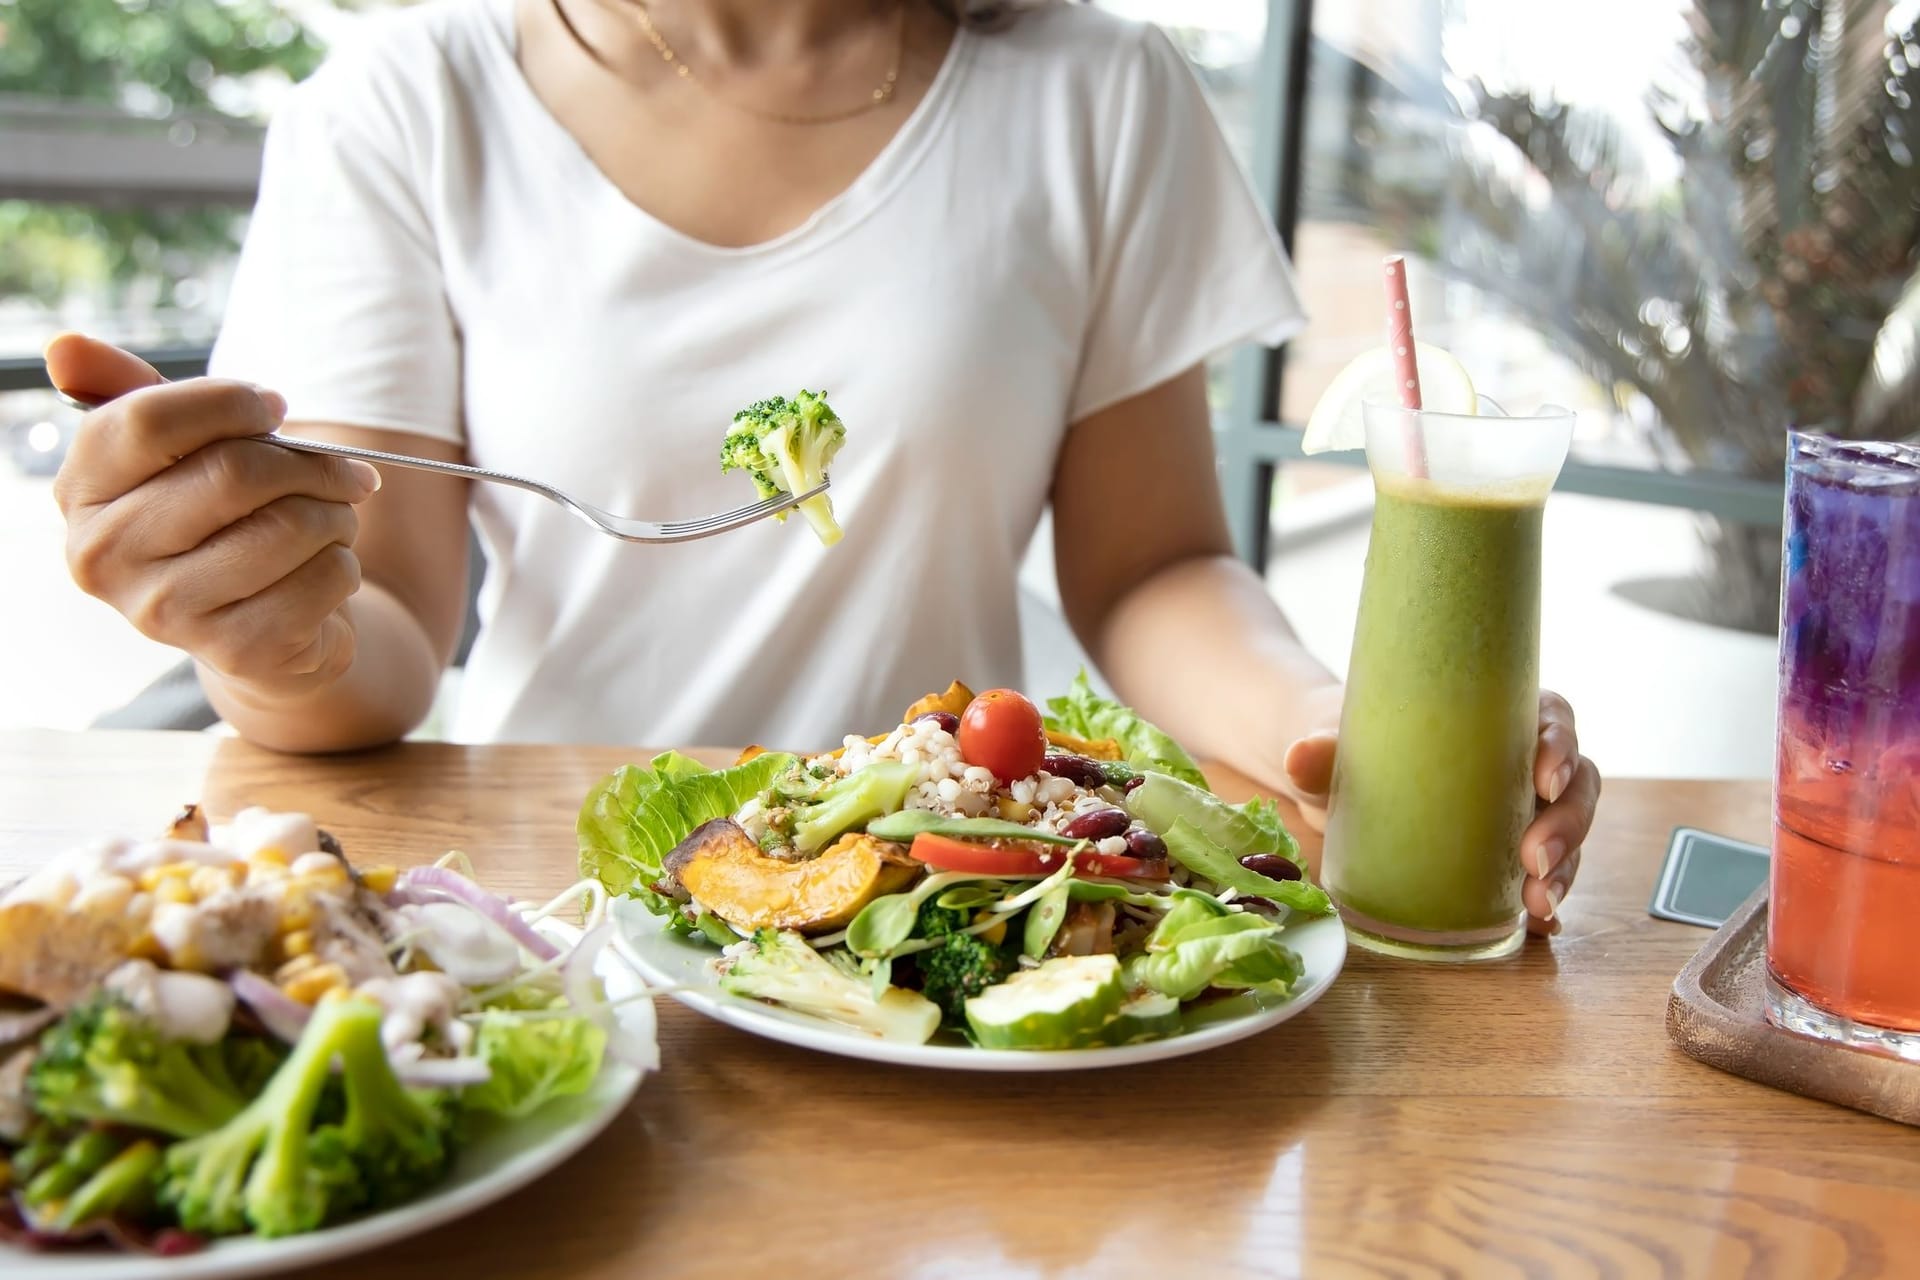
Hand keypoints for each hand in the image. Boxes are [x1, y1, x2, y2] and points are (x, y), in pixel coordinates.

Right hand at [47, 334, 380, 698]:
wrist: (262, 629)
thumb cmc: (221, 521)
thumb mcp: (176, 453)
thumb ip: (130, 393)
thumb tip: (65, 348)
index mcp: (81, 493)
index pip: (146, 421)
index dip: (230, 402)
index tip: (273, 407)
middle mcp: (106, 557)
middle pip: (233, 473)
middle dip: (310, 464)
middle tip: (344, 471)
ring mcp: (166, 611)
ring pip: (291, 525)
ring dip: (337, 514)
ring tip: (333, 522)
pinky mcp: (236, 650)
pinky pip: (326, 577)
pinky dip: (346, 564)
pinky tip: (324, 572)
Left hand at [1281, 690, 1599, 936]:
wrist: (1331, 774)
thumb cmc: (1349, 741)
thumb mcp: (1335, 741)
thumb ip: (1321, 749)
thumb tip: (1298, 756)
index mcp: (1496, 713)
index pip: (1552, 717)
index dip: (1562, 745)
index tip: (1545, 778)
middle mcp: (1520, 760)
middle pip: (1574, 784)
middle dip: (1567, 823)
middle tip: (1535, 859)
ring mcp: (1519, 809)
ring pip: (1569, 833)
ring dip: (1566, 869)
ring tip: (1538, 904)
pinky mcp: (1506, 854)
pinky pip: (1544, 875)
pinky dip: (1548, 901)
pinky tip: (1539, 927)